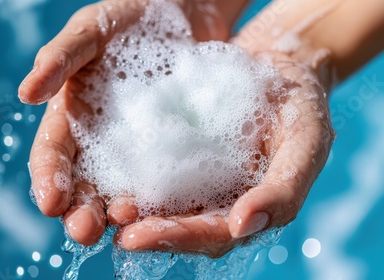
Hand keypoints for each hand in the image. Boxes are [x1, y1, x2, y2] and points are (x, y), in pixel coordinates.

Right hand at [20, 0, 245, 245]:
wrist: (184, 14)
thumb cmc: (129, 18)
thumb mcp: (92, 30)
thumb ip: (61, 57)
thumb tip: (27, 94)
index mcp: (71, 119)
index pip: (52, 155)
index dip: (48, 178)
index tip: (50, 201)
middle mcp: (99, 143)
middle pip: (83, 185)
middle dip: (80, 211)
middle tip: (85, 231)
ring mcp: (136, 151)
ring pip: (121, 191)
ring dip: (118, 214)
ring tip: (126, 224)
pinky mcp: (172, 151)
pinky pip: (165, 178)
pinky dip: (161, 198)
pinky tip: (165, 212)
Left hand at [110, 34, 335, 258]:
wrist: (278, 64)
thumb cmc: (299, 105)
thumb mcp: (306, 143)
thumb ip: (284, 190)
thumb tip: (241, 227)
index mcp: (247, 208)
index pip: (210, 234)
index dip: (177, 237)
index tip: (137, 237)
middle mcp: (216, 198)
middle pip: (177, 223)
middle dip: (145, 228)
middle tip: (112, 225)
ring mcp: (195, 174)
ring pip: (159, 199)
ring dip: (130, 206)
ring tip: (101, 207)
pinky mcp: (177, 147)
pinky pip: (151, 162)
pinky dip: (129, 169)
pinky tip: (106, 168)